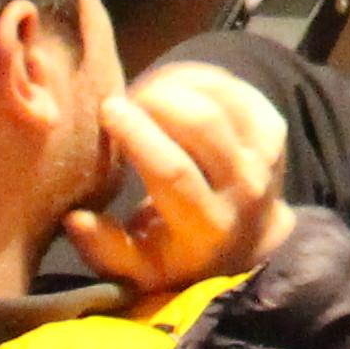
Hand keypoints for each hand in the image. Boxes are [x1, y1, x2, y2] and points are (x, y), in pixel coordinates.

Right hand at [66, 60, 295, 297]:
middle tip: (121, 102)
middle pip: (203, 125)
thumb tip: (76, 218)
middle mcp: (244, 189)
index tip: (108, 108)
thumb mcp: (136, 268)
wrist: (246, 243)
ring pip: (220, 99)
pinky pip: (234, 88)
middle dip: (155, 99)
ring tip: (142, 98)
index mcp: (206, 227)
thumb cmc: (177, 253)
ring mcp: (266, 155)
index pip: (174, 172)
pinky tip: (170, 89)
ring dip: (174, 86)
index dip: (139, 134)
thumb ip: (104, 247)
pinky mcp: (274, 127)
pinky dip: (196, 80)